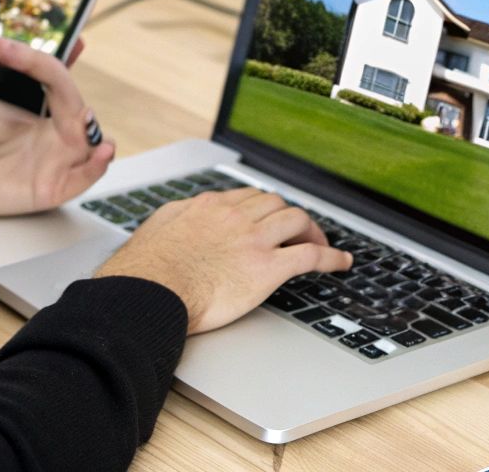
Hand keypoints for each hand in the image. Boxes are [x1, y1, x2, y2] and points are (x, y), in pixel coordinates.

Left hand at [0, 36, 114, 216]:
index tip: (0, 47)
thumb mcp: (0, 94)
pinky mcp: (56, 187)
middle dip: (66, 93)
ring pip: (97, 145)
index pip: (57, 79)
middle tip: (41, 77)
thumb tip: (39, 39)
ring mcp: (62, 159)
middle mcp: (62, 131)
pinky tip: (102, 152)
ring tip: (84, 120)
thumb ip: (26, 70)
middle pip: (79, 110)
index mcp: (52, 105)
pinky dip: (97, 166)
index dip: (33, 60)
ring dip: (97, 133)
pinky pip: (86, 177)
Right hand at [93, 188, 353, 333]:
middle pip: (275, 203)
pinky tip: (342, 263)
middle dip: (288, 216)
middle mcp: (236, 216)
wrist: (151, 291)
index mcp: (210, 206)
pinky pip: (310, 255)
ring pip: (296, 220)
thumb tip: (179, 217)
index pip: (247, 198)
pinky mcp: (268, 267)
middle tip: (296, 232)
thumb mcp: (157, 228)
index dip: (262, 209)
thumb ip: (175, 218)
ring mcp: (254, 239)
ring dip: (312, 231)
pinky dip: (331, 257)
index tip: (268, 218)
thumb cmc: (147, 269)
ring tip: (319, 244)